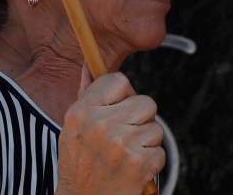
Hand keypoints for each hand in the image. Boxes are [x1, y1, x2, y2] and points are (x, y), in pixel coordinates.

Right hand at [56, 64, 164, 194]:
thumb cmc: (78, 165)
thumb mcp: (72, 128)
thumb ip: (85, 95)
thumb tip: (89, 64)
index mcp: (82, 112)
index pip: (118, 81)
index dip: (124, 94)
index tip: (120, 107)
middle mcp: (101, 125)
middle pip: (145, 102)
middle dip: (140, 118)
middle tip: (126, 135)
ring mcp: (121, 145)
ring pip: (155, 127)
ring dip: (146, 141)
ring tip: (127, 154)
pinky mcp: (139, 165)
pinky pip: (160, 151)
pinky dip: (150, 162)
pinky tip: (133, 169)